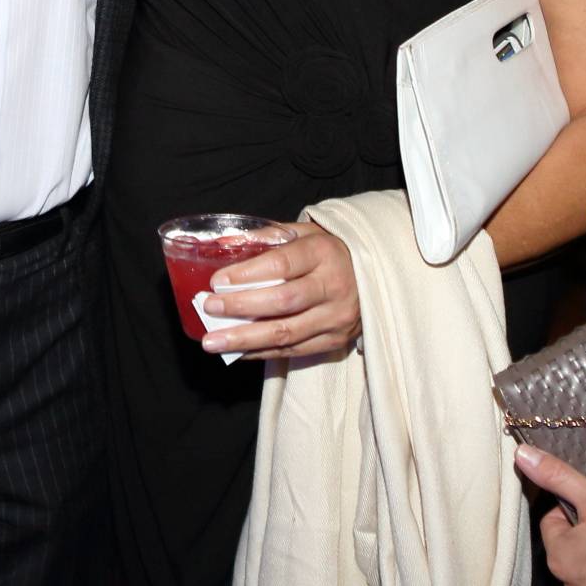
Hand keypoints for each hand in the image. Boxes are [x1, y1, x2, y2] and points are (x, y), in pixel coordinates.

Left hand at [200, 220, 360, 361]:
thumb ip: (265, 238)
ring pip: (286, 333)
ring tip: (212, 341)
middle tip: (209, 308)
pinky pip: (293, 350)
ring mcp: (336, 317)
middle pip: (282, 301)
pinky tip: (237, 350)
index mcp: (324, 253)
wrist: (375, 277)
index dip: (246, 274)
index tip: (217, 280)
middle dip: (240, 307)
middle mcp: (333, 286)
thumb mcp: (304, 234)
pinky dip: (261, 352)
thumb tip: (223, 246)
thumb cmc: (330, 252)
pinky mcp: (335, 340)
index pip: (281, 264)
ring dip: (244, 339)